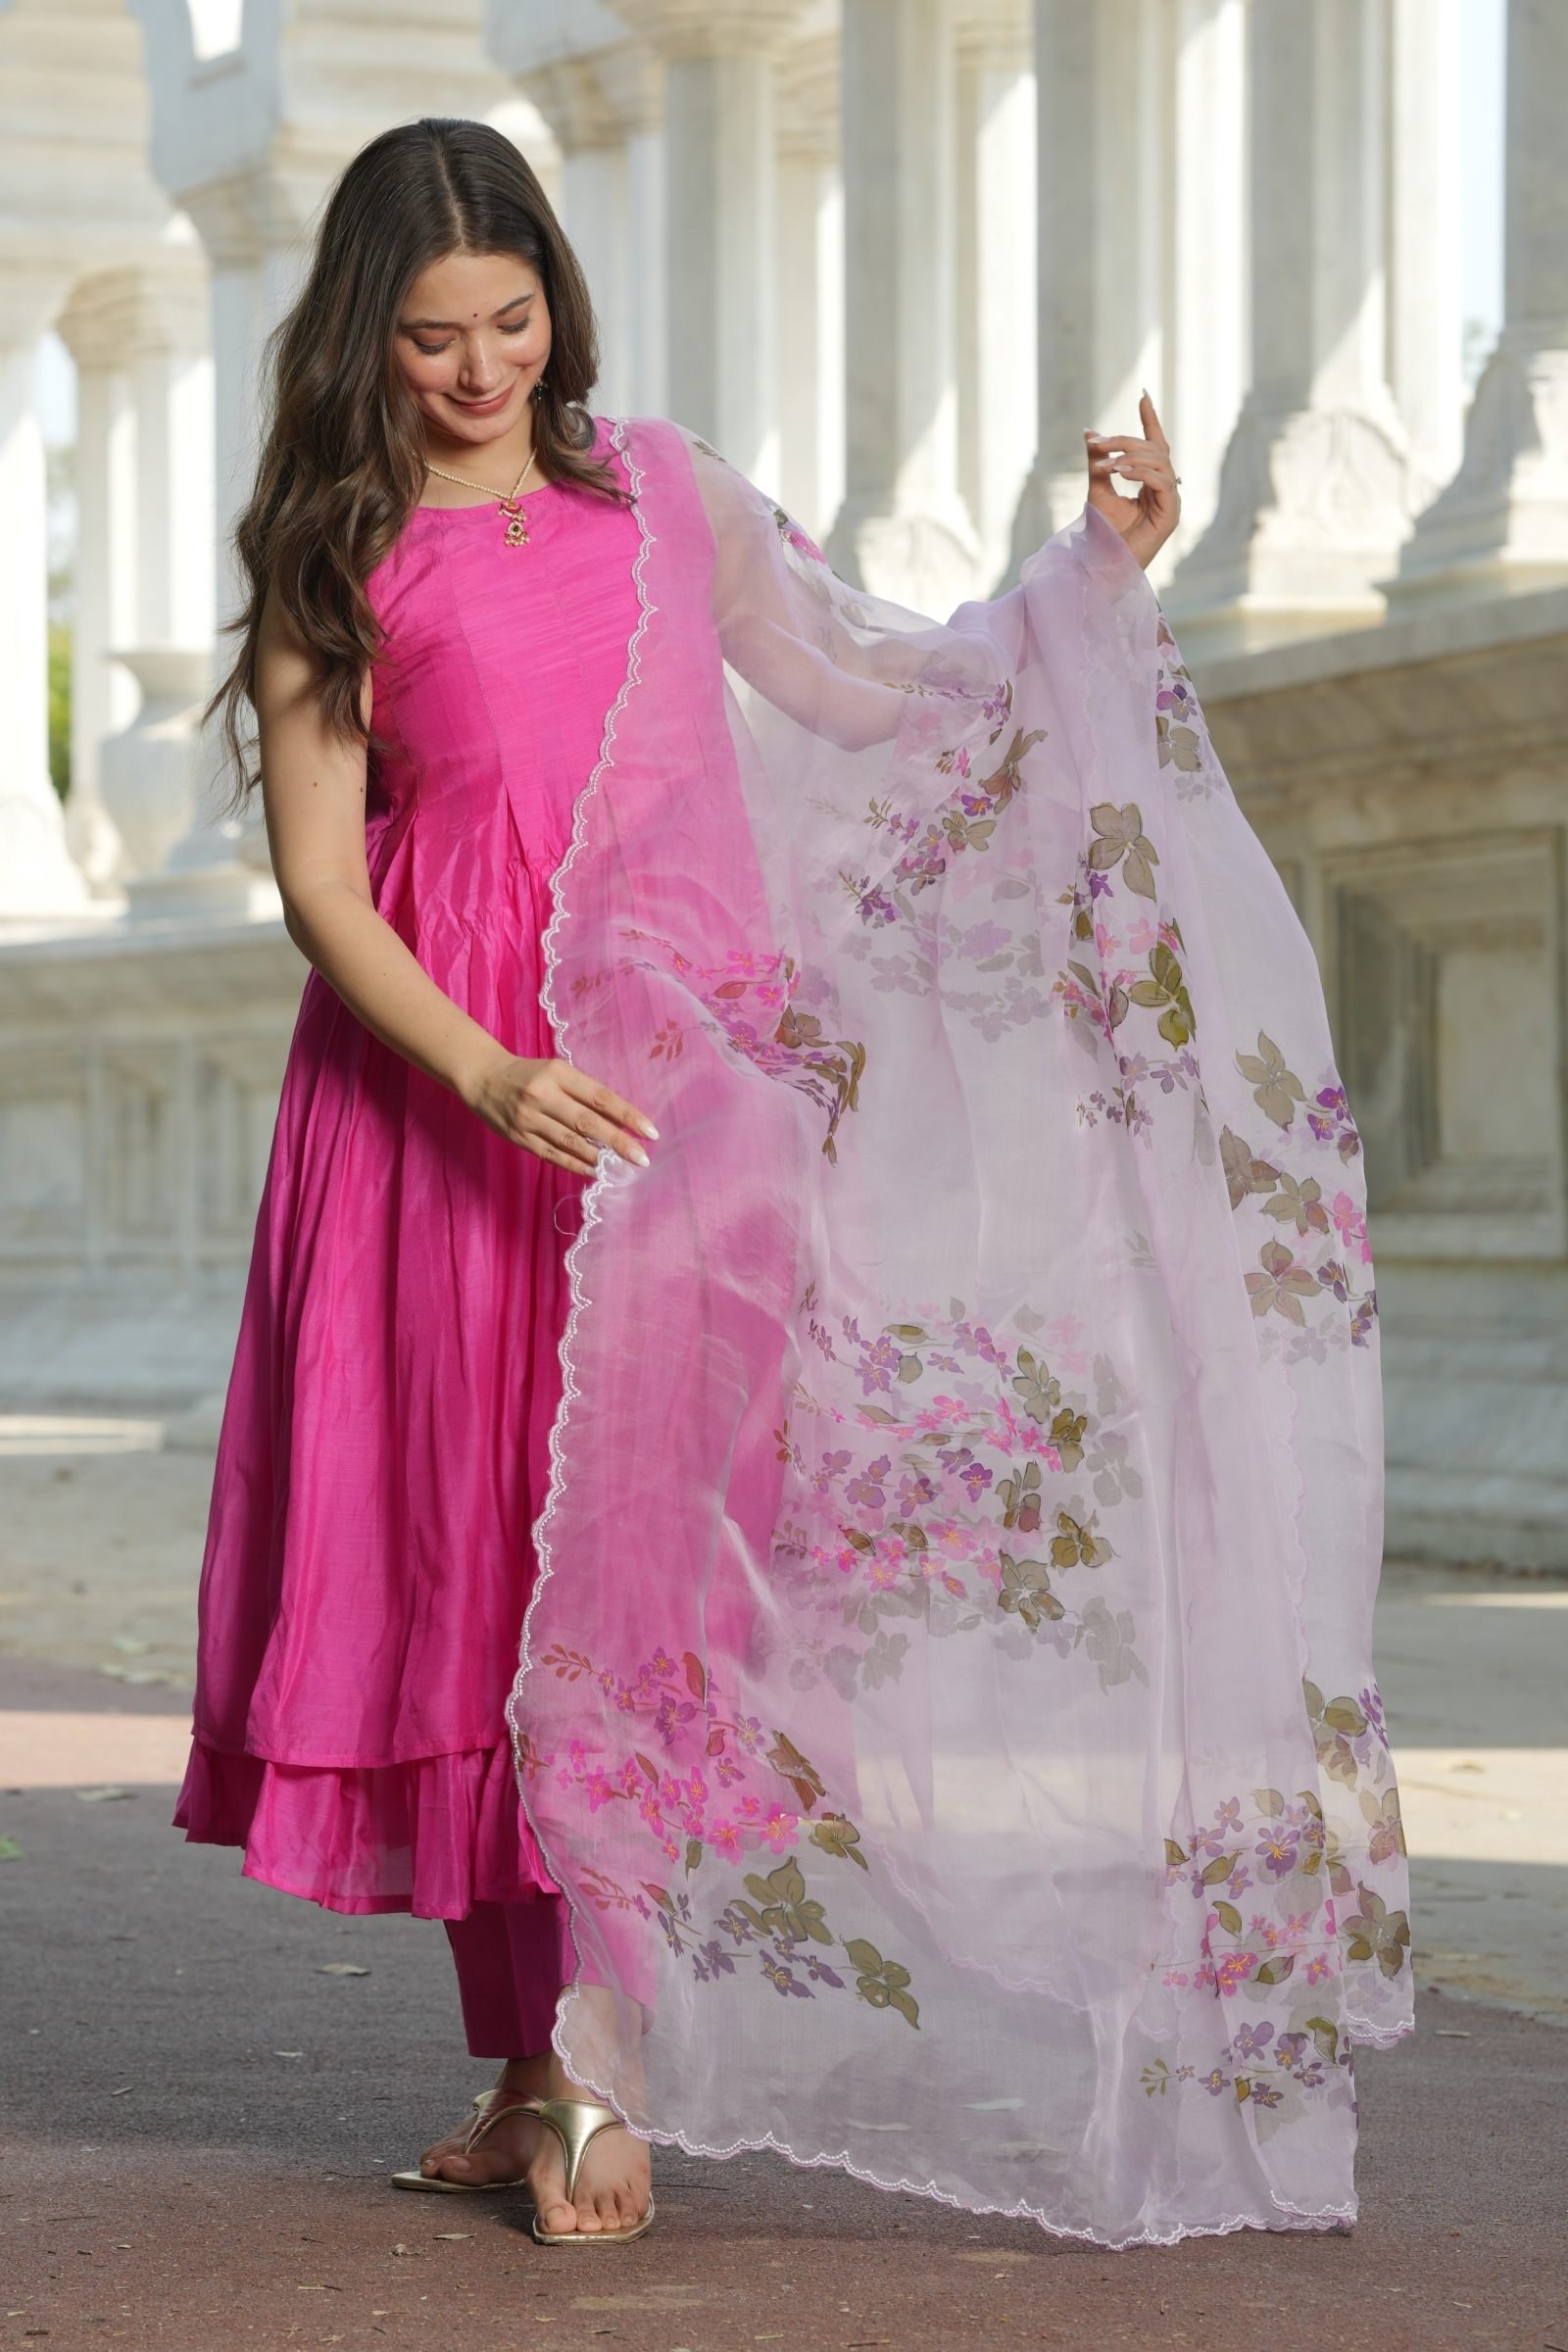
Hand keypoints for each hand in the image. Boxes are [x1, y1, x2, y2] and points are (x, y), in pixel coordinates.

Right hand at [463, 1051, 657, 1173]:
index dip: (627, 1115)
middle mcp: (543, 1095)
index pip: (600, 1097)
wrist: (483, 1078)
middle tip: (642, 1158)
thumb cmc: (529, 1074)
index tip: (649, 1130)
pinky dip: (576, 1165)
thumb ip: (584, 1092)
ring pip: (571, 1143)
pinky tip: (595, 1172)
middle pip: (588, 1123)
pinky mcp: (519, 1138)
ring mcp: (529, 1119)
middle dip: (618, 1143)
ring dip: (600, 1158)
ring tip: (622, 1168)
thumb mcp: (557, 1070)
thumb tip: (620, 1120)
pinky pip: (553, 1155)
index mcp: (558, 1073)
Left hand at [1084, 392, 1180, 569]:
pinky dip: (1140, 472)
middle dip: (1125, 441)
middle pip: (1155, 450)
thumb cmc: (1103, 534)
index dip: (1150, 420)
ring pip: (1159, 462)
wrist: (1102, 567)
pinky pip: (1161, 482)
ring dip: (1129, 457)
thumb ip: (1098, 462)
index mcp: (1152, 483)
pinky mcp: (1171, 515)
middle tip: (1097, 443)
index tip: (1143, 395)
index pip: (1155, 445)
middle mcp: (1166, 489)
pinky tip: (1120, 472)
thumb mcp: (1098, 489)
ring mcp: (1172, 502)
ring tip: (1104, 464)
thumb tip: (1090, 432)